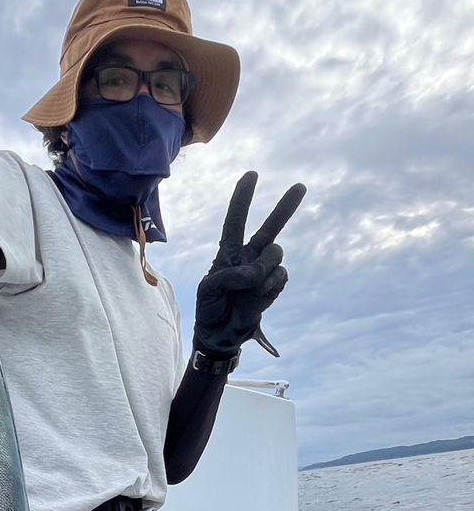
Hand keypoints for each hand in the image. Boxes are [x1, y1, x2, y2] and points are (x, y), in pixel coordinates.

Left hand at [193, 172, 305, 358]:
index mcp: (228, 252)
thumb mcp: (210, 289)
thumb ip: (231, 276)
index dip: (242, 198)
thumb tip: (256, 272)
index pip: (235, 221)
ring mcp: (264, 271)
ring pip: (276, 255)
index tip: (252, 175)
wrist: (221, 334)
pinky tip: (256, 299)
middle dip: (285, 207)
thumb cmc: (210, 308)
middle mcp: (249, 257)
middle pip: (269, 228)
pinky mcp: (273, 285)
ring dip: (263, 271)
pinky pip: (280, 277)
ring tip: (247, 290)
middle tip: (301, 186)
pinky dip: (269, 287)